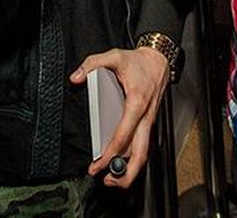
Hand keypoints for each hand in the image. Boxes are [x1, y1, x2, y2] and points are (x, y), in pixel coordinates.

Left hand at [70, 47, 170, 187]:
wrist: (159, 60)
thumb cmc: (139, 62)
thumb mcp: (114, 56)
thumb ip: (92, 64)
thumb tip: (76, 77)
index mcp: (137, 103)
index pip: (124, 135)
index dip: (110, 153)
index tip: (98, 164)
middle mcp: (145, 117)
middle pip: (140, 154)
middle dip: (125, 173)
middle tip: (107, 180)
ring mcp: (148, 122)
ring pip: (143, 153)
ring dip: (130, 170)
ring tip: (111, 178)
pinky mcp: (148, 123)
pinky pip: (142, 145)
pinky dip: (132, 158)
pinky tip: (119, 162)